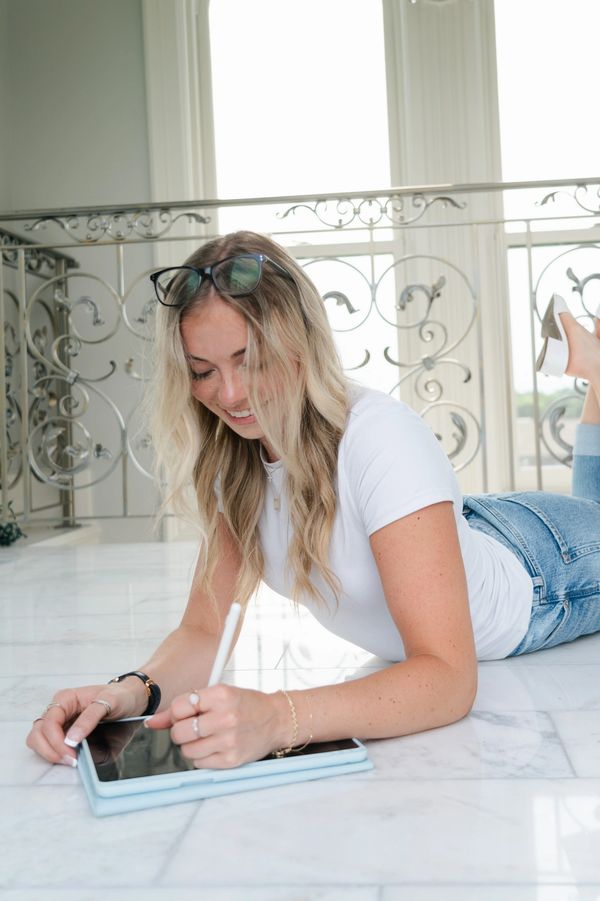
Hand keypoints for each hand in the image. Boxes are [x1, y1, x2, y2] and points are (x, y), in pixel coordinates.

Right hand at [25, 680, 146, 765]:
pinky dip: (55, 755)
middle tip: (70, 761)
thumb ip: (89, 719)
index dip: (56, 741)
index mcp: (66, 699)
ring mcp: (60, 723)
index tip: (71, 753)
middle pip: (37, 733)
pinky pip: (50, 747)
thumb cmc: (119, 696)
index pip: (49, 722)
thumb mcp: (109, 701)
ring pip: (38, 741)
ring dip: (50, 754)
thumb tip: (71, 739)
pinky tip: (71, 758)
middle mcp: (58, 711)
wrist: (130, 700)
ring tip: (71, 761)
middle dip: (50, 750)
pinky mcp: (64, 735)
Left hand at [146, 684, 285, 768]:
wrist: (277, 719)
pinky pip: (199, 764)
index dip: (178, 713)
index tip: (186, 713)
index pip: (179, 707)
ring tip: (207, 737)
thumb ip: (186, 706)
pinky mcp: (231, 760)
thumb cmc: (246, 705)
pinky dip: (202, 757)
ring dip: (191, 745)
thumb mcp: (219, 695)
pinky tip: (215, 746)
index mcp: (221, 695)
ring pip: (187, 750)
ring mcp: (229, 740)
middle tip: (194, 727)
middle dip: (181, 731)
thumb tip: (153, 721)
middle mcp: (225, 717)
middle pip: (179, 732)